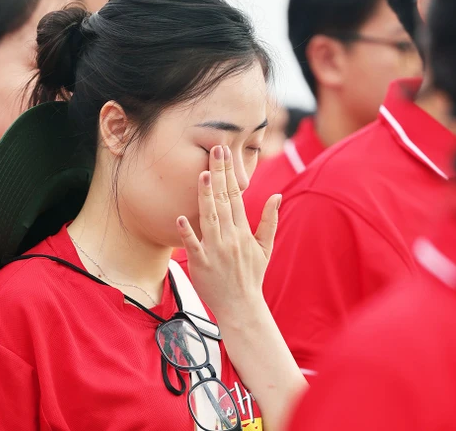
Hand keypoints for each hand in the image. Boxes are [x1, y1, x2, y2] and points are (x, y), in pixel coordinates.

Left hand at [176, 145, 281, 319]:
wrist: (241, 307)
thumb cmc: (251, 276)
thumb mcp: (265, 248)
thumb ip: (269, 220)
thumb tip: (276, 196)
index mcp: (243, 231)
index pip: (236, 195)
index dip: (230, 173)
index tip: (226, 153)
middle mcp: (230, 237)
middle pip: (224, 200)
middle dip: (219, 174)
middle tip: (215, 149)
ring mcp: (215, 250)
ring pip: (210, 218)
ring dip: (206, 196)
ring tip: (203, 174)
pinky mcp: (201, 263)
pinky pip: (192, 245)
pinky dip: (187, 232)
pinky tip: (180, 217)